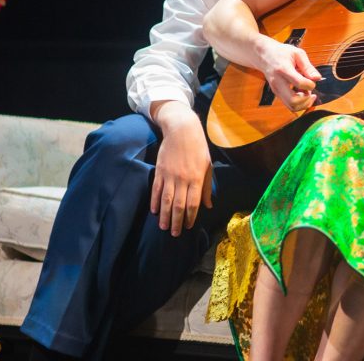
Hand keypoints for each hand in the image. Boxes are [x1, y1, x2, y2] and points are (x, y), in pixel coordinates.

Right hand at [149, 101, 212, 236]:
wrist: (182, 130)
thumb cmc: (198, 148)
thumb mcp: (207, 166)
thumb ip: (206, 187)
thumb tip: (208, 205)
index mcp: (196, 178)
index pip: (193, 203)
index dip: (190, 217)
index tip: (188, 226)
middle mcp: (183, 179)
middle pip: (178, 205)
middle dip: (176, 221)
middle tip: (174, 234)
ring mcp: (169, 175)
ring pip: (166, 200)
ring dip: (164, 215)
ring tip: (163, 227)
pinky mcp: (159, 171)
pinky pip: (156, 190)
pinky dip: (155, 201)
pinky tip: (155, 211)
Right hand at [256, 37, 322, 112]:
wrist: (264, 56)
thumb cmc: (281, 53)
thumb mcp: (297, 54)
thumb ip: (308, 66)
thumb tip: (317, 78)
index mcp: (284, 70)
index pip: (299, 83)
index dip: (310, 84)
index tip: (313, 80)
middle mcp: (278, 82)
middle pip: (293, 101)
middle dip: (307, 100)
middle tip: (312, 93)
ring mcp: (276, 90)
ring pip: (291, 106)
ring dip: (303, 103)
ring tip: (307, 93)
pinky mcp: (277, 94)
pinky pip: (289, 104)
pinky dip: (298, 103)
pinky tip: (302, 94)